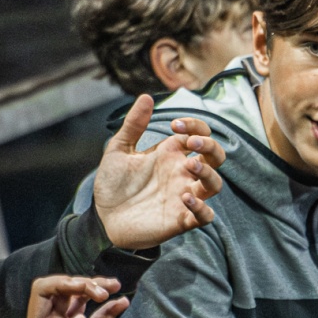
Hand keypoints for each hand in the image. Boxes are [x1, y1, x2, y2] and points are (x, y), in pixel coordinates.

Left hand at [26, 276, 129, 317]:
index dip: (61, 283)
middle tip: (100, 291)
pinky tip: (122, 304)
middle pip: (65, 290)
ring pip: (83, 303)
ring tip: (113, 289)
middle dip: (84, 283)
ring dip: (97, 290)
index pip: (43, 290)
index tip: (81, 289)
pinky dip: (110, 310)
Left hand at [92, 95, 226, 250]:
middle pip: (215, 157)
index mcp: (171, 154)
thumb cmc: (113, 184)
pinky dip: (201, 208)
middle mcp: (182, 174)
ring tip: (190, 166)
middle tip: (190, 144)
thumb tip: (147, 97)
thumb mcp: (118, 150)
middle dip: (210, 146)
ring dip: (208, 173)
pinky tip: (185, 198)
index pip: (199, 135)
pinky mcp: (180, 220)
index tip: (174, 125)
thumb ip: (133, 125)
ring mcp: (183, 196)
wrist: (102, 218)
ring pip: (214, 184)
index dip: (195, 126)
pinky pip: (205, 216)